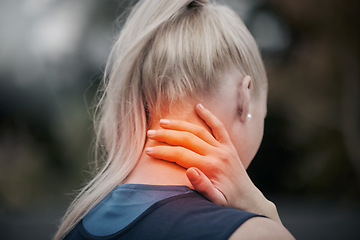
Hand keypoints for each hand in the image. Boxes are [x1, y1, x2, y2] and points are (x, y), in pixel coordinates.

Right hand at [146, 103, 281, 223]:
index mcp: (210, 167)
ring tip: (163, 122)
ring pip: (198, 130)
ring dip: (180, 124)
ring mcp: (223, 148)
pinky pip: (219, 127)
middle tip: (150, 134)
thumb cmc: (229, 203)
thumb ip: (203, 187)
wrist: (249, 200)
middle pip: (186, 139)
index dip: (163, 151)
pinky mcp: (229, 145)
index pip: (180, 154)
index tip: (148, 150)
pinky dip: (209, 116)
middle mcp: (216, 154)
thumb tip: (189, 171)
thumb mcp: (215, 202)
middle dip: (166, 135)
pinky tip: (199, 107)